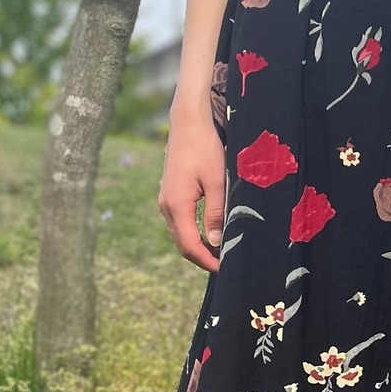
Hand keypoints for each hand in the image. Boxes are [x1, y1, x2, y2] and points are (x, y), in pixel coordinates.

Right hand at [159, 103, 225, 272]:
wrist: (188, 122)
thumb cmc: (205, 148)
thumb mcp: (218, 182)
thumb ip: (216, 213)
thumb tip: (216, 242)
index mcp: (177, 204)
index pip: (190, 245)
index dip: (206, 261)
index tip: (224, 269)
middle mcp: (166, 206)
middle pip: (182, 244)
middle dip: (202, 258)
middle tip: (225, 265)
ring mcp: (165, 200)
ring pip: (180, 234)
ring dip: (198, 247)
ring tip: (220, 252)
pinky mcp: (169, 194)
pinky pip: (179, 223)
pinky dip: (193, 234)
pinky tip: (210, 234)